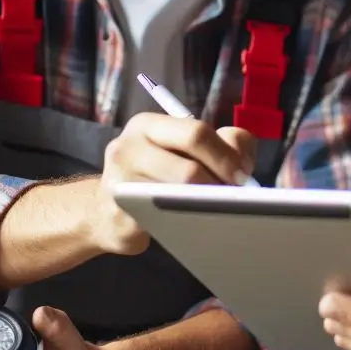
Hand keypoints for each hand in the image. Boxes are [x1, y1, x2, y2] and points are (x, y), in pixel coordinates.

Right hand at [95, 115, 255, 254]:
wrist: (107, 211)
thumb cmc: (160, 173)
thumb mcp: (188, 147)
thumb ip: (226, 142)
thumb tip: (243, 164)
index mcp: (148, 125)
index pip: (195, 132)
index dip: (226, 155)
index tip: (243, 174)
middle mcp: (127, 148)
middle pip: (189, 169)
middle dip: (219, 185)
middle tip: (235, 197)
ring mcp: (118, 184)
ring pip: (177, 198)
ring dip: (206, 206)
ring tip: (220, 209)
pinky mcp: (118, 217)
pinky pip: (162, 221)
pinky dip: (187, 223)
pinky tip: (196, 224)